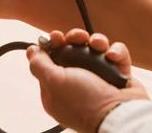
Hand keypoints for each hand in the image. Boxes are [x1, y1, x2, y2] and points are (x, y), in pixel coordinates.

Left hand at [27, 29, 148, 132]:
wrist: (121, 114)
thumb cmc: (86, 102)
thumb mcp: (53, 81)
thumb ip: (39, 64)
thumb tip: (31, 50)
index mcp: (57, 87)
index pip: (50, 59)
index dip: (52, 45)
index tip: (55, 37)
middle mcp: (76, 82)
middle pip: (72, 49)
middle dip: (75, 38)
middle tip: (78, 37)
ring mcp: (97, 77)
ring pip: (94, 48)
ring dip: (97, 41)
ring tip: (98, 46)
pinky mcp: (116, 74)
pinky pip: (114, 54)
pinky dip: (115, 52)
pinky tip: (112, 57)